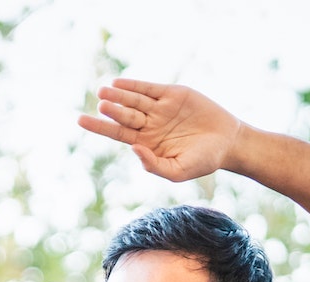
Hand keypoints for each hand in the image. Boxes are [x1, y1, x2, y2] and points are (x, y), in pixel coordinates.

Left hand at [78, 78, 244, 182]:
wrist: (228, 143)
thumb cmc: (203, 161)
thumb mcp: (177, 171)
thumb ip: (154, 165)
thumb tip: (133, 149)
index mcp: (145, 143)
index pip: (116, 133)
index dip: (99, 126)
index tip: (81, 119)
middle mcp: (148, 125)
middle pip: (123, 115)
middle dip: (112, 109)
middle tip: (101, 103)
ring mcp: (160, 109)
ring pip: (134, 100)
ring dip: (119, 95)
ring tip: (103, 90)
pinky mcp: (173, 95)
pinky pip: (149, 89)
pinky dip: (135, 85)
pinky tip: (120, 83)